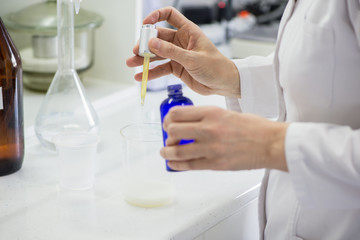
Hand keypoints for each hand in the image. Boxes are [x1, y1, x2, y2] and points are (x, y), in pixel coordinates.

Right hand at [126, 7, 239, 97]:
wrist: (224, 84)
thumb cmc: (216, 67)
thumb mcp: (193, 58)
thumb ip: (171, 51)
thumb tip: (152, 43)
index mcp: (188, 31)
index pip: (170, 15)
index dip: (156, 16)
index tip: (145, 25)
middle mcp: (181, 41)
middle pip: (158, 37)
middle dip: (145, 44)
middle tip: (136, 51)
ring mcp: (178, 55)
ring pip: (157, 54)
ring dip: (144, 58)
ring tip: (132, 63)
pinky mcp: (177, 68)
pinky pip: (161, 68)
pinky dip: (151, 72)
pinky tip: (141, 76)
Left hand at [160, 106, 288, 170]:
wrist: (272, 143)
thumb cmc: (254, 127)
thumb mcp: (227, 113)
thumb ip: (207, 117)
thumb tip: (189, 123)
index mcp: (212, 112)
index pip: (177, 113)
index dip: (168, 119)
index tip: (168, 123)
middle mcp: (209, 128)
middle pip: (173, 130)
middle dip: (167, 135)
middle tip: (169, 138)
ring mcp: (211, 147)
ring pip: (177, 151)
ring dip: (167, 152)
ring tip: (166, 153)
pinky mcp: (215, 164)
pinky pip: (189, 165)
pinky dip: (177, 165)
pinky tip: (173, 164)